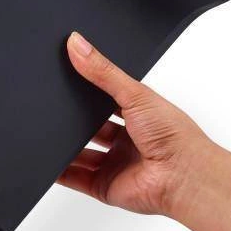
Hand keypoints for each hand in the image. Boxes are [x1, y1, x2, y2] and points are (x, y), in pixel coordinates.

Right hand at [58, 32, 216, 216]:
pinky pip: (74, 178)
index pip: (104, 99)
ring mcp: (113, 164)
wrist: (183, 177)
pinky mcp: (103, 186)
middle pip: (88, 128)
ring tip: (46, 131)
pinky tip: (47, 160)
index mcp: (137, 115)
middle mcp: (125, 140)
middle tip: (55, 108)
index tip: (65, 78)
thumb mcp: (136, 93)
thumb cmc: (175, 137)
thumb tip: (78, 44)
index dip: (86, 91)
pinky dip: (59, 171)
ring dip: (64, 146)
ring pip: (78, 153)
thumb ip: (103, 71)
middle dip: (73, 121)